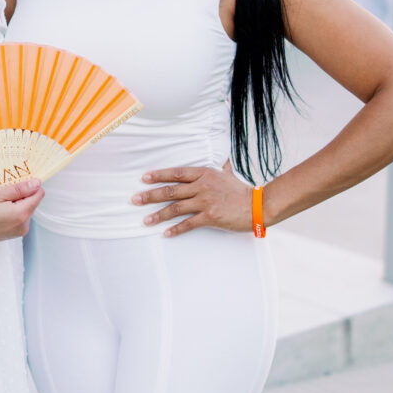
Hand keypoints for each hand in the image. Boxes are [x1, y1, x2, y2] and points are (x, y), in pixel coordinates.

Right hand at [0, 178, 44, 251]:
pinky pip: (15, 218)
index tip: (15, 182)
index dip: (29, 185)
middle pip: (31, 202)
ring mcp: (17, 232)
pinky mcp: (10, 235)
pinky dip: (8, 211)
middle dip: (19, 194)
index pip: (39, 194)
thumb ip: (18, 189)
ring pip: (23, 210)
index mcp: (22, 214)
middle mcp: (23, 225)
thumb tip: (37, 183)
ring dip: (13, 203)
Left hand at [131, 161, 251, 236]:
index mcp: (204, 174)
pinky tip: (165, 233)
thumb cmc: (241, 190)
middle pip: (171, 190)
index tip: (144, 178)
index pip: (176, 173)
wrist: (257, 205)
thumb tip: (222, 159)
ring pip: (176, 208)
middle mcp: (202, 186)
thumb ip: (221, 167)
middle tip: (134, 200)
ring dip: (158, 215)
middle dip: (150, 195)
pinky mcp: (210, 217)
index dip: (159, 175)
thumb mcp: (228, 174)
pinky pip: (189, 224)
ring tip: (145, 220)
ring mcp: (205, 201)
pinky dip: (176, 229)